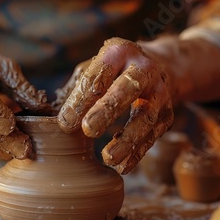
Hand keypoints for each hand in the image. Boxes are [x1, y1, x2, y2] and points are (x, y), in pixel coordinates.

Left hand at [56, 37, 174, 173]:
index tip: (65, 122)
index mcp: (119, 52)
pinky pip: (154, 135)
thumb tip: (51, 116)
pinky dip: (138, 152)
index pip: (98, 75)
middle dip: (107, 110)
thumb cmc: (114, 70)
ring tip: (108, 158)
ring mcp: (159, 91)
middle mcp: (143, 68)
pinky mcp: (168, 113)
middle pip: (127, 89)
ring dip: (127, 139)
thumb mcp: (95, 67)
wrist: (160, 66)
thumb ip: (77, 88)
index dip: (81, 98)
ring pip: (145, 116)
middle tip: (88, 130)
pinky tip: (123, 167)